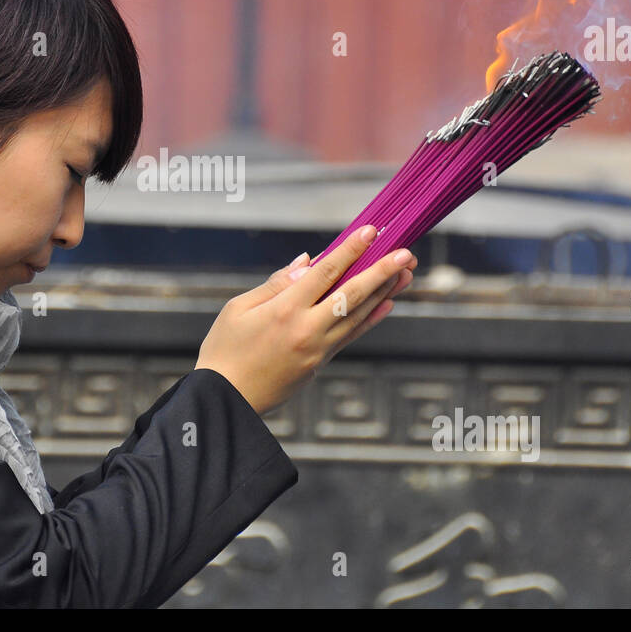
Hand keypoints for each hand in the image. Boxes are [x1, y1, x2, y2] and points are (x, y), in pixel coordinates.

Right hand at [195, 225, 415, 413]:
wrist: (225, 400)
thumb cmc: (224, 349)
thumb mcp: (238, 308)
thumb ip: (275, 283)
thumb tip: (307, 262)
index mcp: (284, 310)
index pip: (326, 273)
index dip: (351, 250)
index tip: (371, 231)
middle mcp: (307, 329)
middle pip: (352, 294)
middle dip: (382, 271)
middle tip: (406, 252)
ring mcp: (317, 349)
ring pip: (358, 315)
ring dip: (384, 292)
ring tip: (406, 273)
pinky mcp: (319, 364)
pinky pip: (351, 336)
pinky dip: (370, 318)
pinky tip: (387, 303)